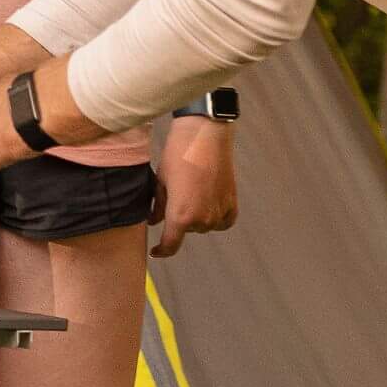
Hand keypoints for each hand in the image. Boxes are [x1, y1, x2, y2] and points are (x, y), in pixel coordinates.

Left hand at [150, 118, 238, 257]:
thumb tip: (154, 221)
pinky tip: (208, 201)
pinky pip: (223, 220)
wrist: (205, 135)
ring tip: (190, 188)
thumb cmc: (178, 155)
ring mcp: (220, 212)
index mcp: (181, 217)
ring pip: (204, 225)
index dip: (161, 250)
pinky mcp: (232, 203)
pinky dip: (215, 215)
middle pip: (187, 230)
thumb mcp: (160, 182)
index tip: (155, 251)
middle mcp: (203, 220)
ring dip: (197, 216)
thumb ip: (158, 207)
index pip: (170, 245)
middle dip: (178, 218)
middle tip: (174, 192)